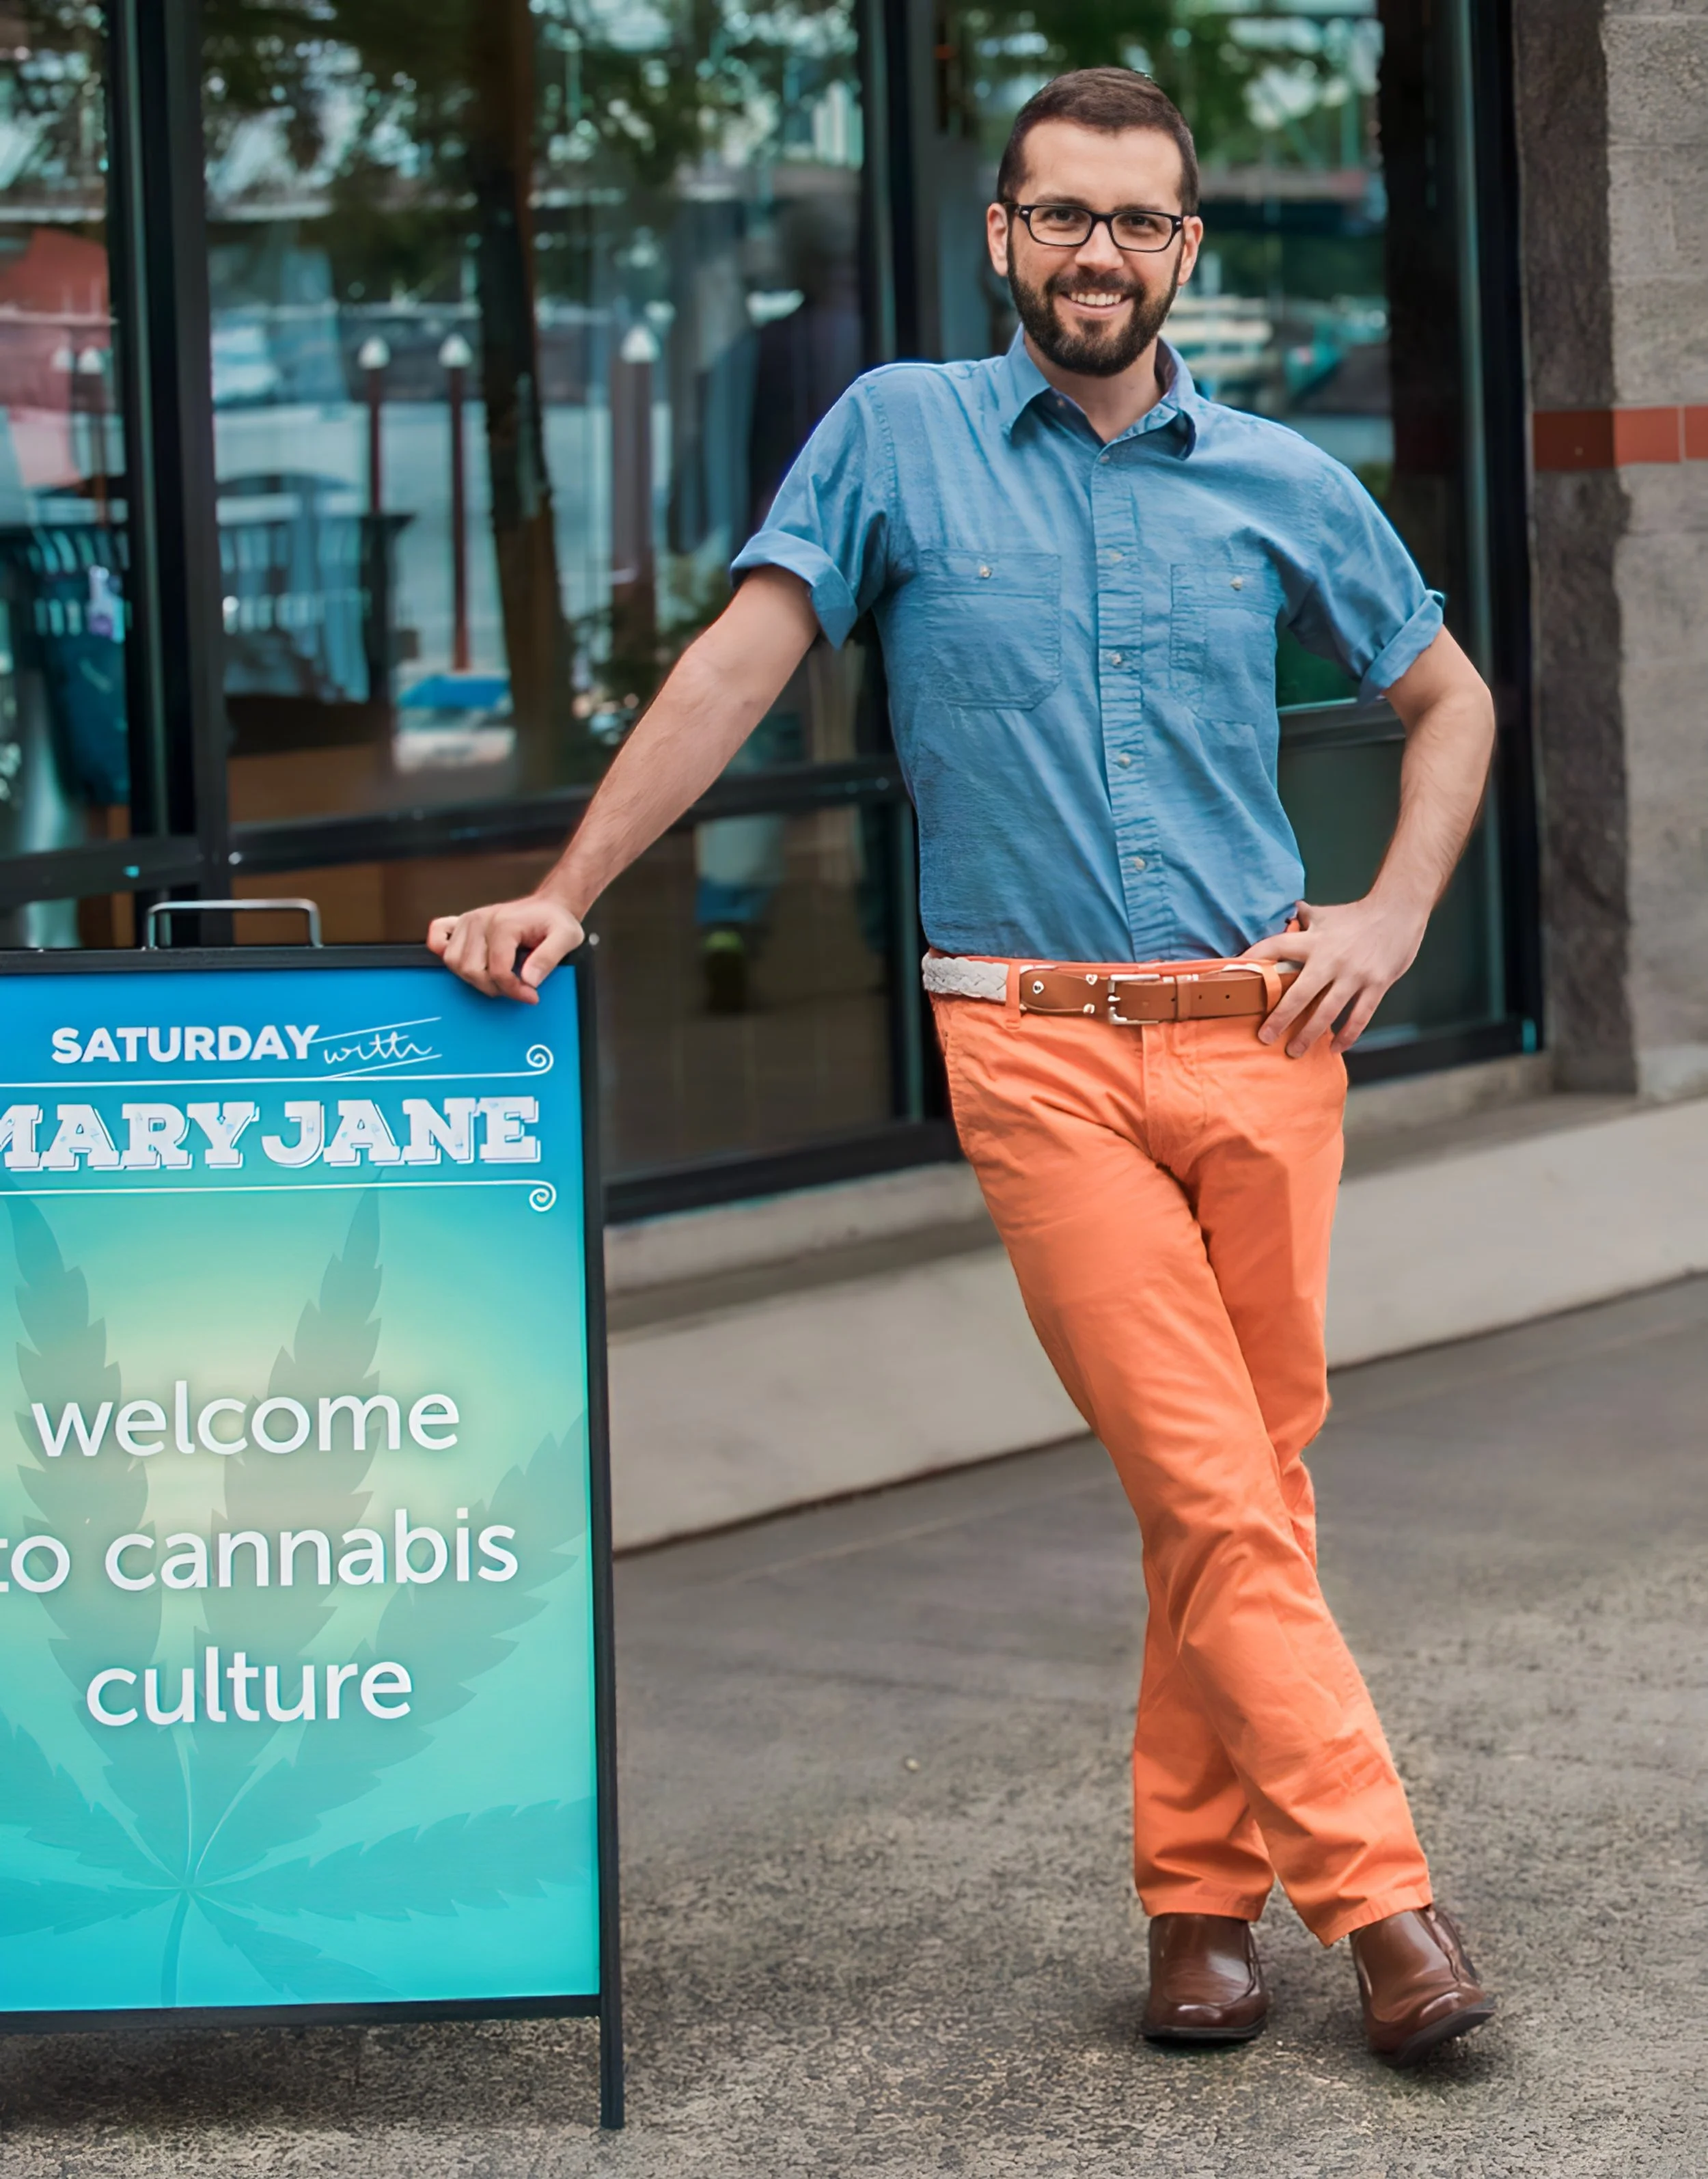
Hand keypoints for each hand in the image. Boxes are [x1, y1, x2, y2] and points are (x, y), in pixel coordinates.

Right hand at [427, 895, 584, 1002]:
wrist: (549, 906)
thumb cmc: (556, 922)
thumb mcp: (567, 938)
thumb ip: (548, 959)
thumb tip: (528, 980)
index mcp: (504, 925)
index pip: (497, 971)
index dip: (514, 990)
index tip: (531, 995)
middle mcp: (481, 921)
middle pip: (472, 970)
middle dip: (495, 987)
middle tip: (516, 987)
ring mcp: (468, 921)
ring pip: (454, 962)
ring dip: (473, 977)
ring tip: (497, 978)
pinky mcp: (462, 923)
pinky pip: (437, 938)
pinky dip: (443, 951)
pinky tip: (466, 960)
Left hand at [1242, 895, 1426, 1056]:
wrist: (1400, 910)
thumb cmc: (1359, 914)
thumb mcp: (1328, 914)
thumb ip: (1307, 917)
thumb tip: (1290, 911)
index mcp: (1315, 940)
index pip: (1275, 947)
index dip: (1253, 960)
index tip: (1233, 977)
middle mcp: (1331, 959)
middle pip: (1298, 994)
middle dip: (1279, 1019)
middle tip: (1264, 1037)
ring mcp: (1355, 974)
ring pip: (1327, 1012)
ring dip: (1309, 1035)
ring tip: (1294, 1051)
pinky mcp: (1377, 984)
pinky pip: (1359, 1017)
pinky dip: (1347, 1035)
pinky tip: (1335, 1048)